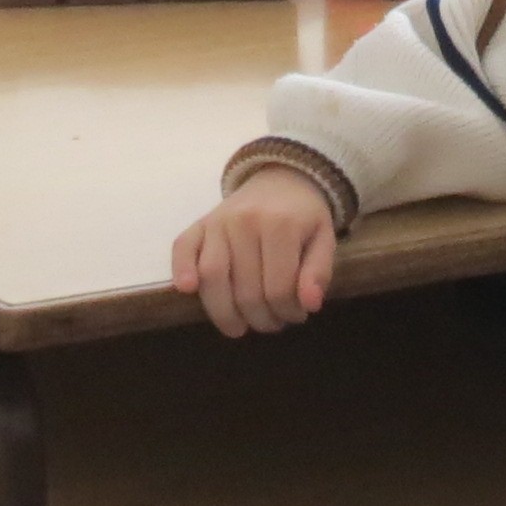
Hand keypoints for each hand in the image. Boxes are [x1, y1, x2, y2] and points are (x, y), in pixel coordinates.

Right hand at [171, 164, 336, 336]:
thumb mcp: (324, 238)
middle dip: (260, 318)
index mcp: (281, 225)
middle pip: (245, 290)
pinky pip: (182, 247)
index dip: (288, 312)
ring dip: (223, 313)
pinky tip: (187, 290)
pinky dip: (181, 269)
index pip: (278, 288)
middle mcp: (245, 222)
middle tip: (271, 323)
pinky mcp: (200, 223)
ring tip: (238, 327)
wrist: (281, 178)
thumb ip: (319, 271)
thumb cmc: (304, 215)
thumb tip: (310, 305)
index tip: (296, 315)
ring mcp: (218, 221)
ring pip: (212, 277)